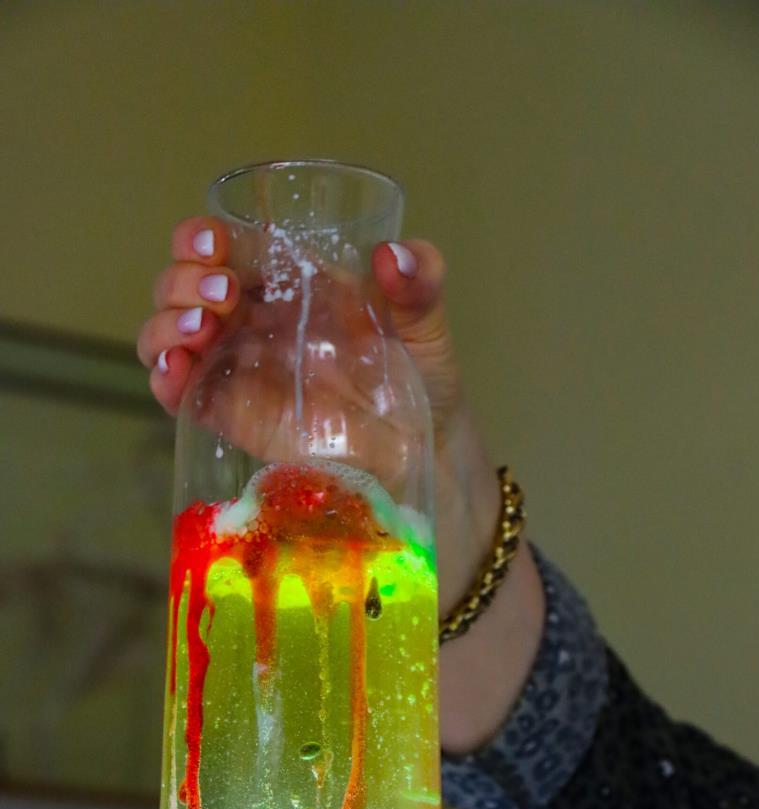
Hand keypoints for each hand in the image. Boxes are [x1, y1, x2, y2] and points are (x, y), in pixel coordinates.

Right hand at [138, 220, 499, 612]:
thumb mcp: (426, 325)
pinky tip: (176, 370)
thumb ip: (419, 285)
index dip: (207, 237)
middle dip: (183, 277)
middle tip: (221, 294)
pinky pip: (179, 393)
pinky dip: (163, 377)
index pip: (230, 245)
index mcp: (292, 283)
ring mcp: (238, 368)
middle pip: (186, 283)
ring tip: (200, 328)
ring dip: (166, 321)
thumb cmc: (420, 379)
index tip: (216, 244)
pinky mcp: (231, 416)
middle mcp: (255, 319)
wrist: (421, 452)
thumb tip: (393, 254)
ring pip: (170, 332)